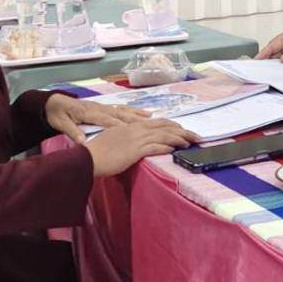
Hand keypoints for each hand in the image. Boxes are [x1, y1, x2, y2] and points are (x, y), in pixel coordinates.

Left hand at [45, 93, 150, 144]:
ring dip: (137, 114)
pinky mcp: (105, 107)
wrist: (53, 102)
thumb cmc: (57, 114)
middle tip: (150, 125)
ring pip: (123, 110)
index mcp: (89, 113)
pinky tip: (143, 114)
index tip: (132, 132)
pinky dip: (133, 112)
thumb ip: (72, 132)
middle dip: (135, 119)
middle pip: (119, 114)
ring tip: (152, 118)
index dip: (119, 126)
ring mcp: (103, 107)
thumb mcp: (61, 123)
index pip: (107, 120)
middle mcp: (100, 108)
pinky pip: (122, 109)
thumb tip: (82, 141)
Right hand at [86, 119, 200, 177]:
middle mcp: (136, 130)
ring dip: (180, 138)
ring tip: (191, 141)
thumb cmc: (97, 152)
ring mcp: (136, 139)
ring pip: (164, 135)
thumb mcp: (114, 140)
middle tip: (195, 135)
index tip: (182, 129)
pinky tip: (176, 148)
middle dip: (182, 130)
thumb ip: (127, 138)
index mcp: (131, 126)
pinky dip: (168, 146)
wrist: (87, 159)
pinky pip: (155, 146)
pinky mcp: (135, 150)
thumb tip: (137, 144)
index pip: (157, 122)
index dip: (172, 125)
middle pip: (165, 126)